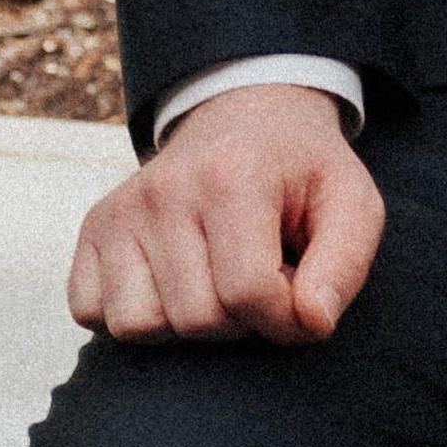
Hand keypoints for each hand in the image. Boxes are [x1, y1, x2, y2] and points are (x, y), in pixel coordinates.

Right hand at [68, 83, 385, 344]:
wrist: (247, 120)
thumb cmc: (304, 174)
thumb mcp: (353, 204)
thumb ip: (344, 265)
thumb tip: (312, 323)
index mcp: (232, 177)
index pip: (248, 293)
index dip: (286, 321)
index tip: (303, 303)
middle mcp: (163, 190)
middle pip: (196, 319)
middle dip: (242, 323)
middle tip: (262, 283)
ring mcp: (119, 210)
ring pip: (139, 326)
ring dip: (186, 326)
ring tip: (219, 286)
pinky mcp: (92, 229)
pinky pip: (93, 314)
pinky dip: (137, 317)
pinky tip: (175, 288)